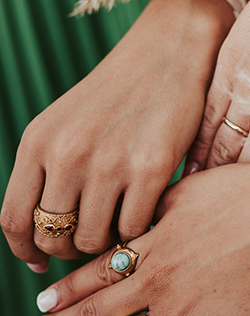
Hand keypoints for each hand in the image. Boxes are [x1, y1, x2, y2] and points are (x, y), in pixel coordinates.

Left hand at [1, 0, 233, 268]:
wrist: (167, 53)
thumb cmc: (118, 95)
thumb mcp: (66, 124)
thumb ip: (47, 173)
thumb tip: (37, 246)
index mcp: (39, 141)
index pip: (14, 220)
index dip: (26, 251)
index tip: (41, 262)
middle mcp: (67, 153)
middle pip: (53, 237)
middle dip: (70, 248)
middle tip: (93, 238)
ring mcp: (108, 162)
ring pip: (92, 240)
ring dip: (106, 242)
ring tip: (122, 221)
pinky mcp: (151, 168)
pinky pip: (132, 229)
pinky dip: (138, 230)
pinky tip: (147, 211)